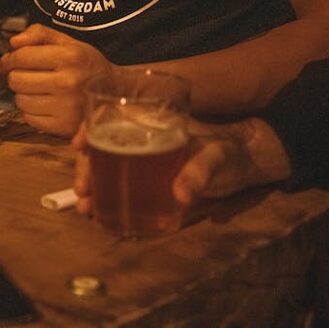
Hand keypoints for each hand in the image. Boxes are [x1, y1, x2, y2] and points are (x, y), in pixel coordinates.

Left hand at [0, 24, 112, 135]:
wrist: (116, 92)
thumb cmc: (87, 64)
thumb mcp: (69, 42)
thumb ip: (40, 34)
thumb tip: (13, 42)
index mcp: (69, 57)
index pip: (21, 57)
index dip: (9, 59)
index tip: (8, 62)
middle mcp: (67, 82)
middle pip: (16, 80)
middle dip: (16, 76)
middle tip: (25, 76)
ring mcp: (65, 106)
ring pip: (20, 100)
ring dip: (23, 94)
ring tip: (38, 90)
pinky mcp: (63, 126)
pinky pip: (29, 118)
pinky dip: (32, 111)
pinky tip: (45, 104)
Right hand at [72, 117, 290, 214]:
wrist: (249, 167)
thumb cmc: (232, 152)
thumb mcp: (218, 158)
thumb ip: (200, 172)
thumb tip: (179, 195)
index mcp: (153, 122)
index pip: (111, 116)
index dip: (90, 127)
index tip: (78, 146)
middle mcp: (143, 138)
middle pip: (103, 146)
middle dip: (87, 168)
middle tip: (81, 192)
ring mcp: (146, 160)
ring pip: (108, 167)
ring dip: (92, 186)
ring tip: (85, 207)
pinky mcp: (151, 182)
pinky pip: (123, 186)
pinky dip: (107, 197)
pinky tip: (99, 212)